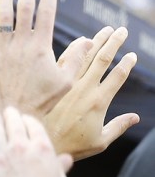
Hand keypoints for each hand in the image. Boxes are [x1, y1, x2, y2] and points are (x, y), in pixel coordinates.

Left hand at [0, 0, 89, 116]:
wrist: (11, 113)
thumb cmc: (39, 101)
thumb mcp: (65, 82)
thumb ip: (76, 59)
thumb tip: (88, 41)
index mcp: (41, 45)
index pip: (47, 12)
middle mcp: (21, 43)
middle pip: (25, 8)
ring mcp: (2, 48)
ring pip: (3, 16)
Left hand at [0, 108, 72, 176]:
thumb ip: (60, 168)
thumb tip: (66, 159)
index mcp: (41, 148)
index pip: (33, 126)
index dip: (27, 120)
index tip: (24, 119)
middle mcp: (20, 147)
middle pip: (12, 124)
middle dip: (10, 115)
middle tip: (7, 111)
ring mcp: (0, 157)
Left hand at [44, 27, 139, 159]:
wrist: (41, 142)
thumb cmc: (71, 146)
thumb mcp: (99, 142)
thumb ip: (117, 127)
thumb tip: (136, 118)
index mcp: (99, 101)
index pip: (118, 76)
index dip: (127, 64)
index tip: (132, 55)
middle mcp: (85, 88)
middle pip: (103, 59)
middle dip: (115, 43)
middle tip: (122, 31)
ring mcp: (68, 84)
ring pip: (86, 55)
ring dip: (97, 40)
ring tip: (106, 30)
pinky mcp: (53, 83)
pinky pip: (65, 59)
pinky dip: (75, 47)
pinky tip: (81, 40)